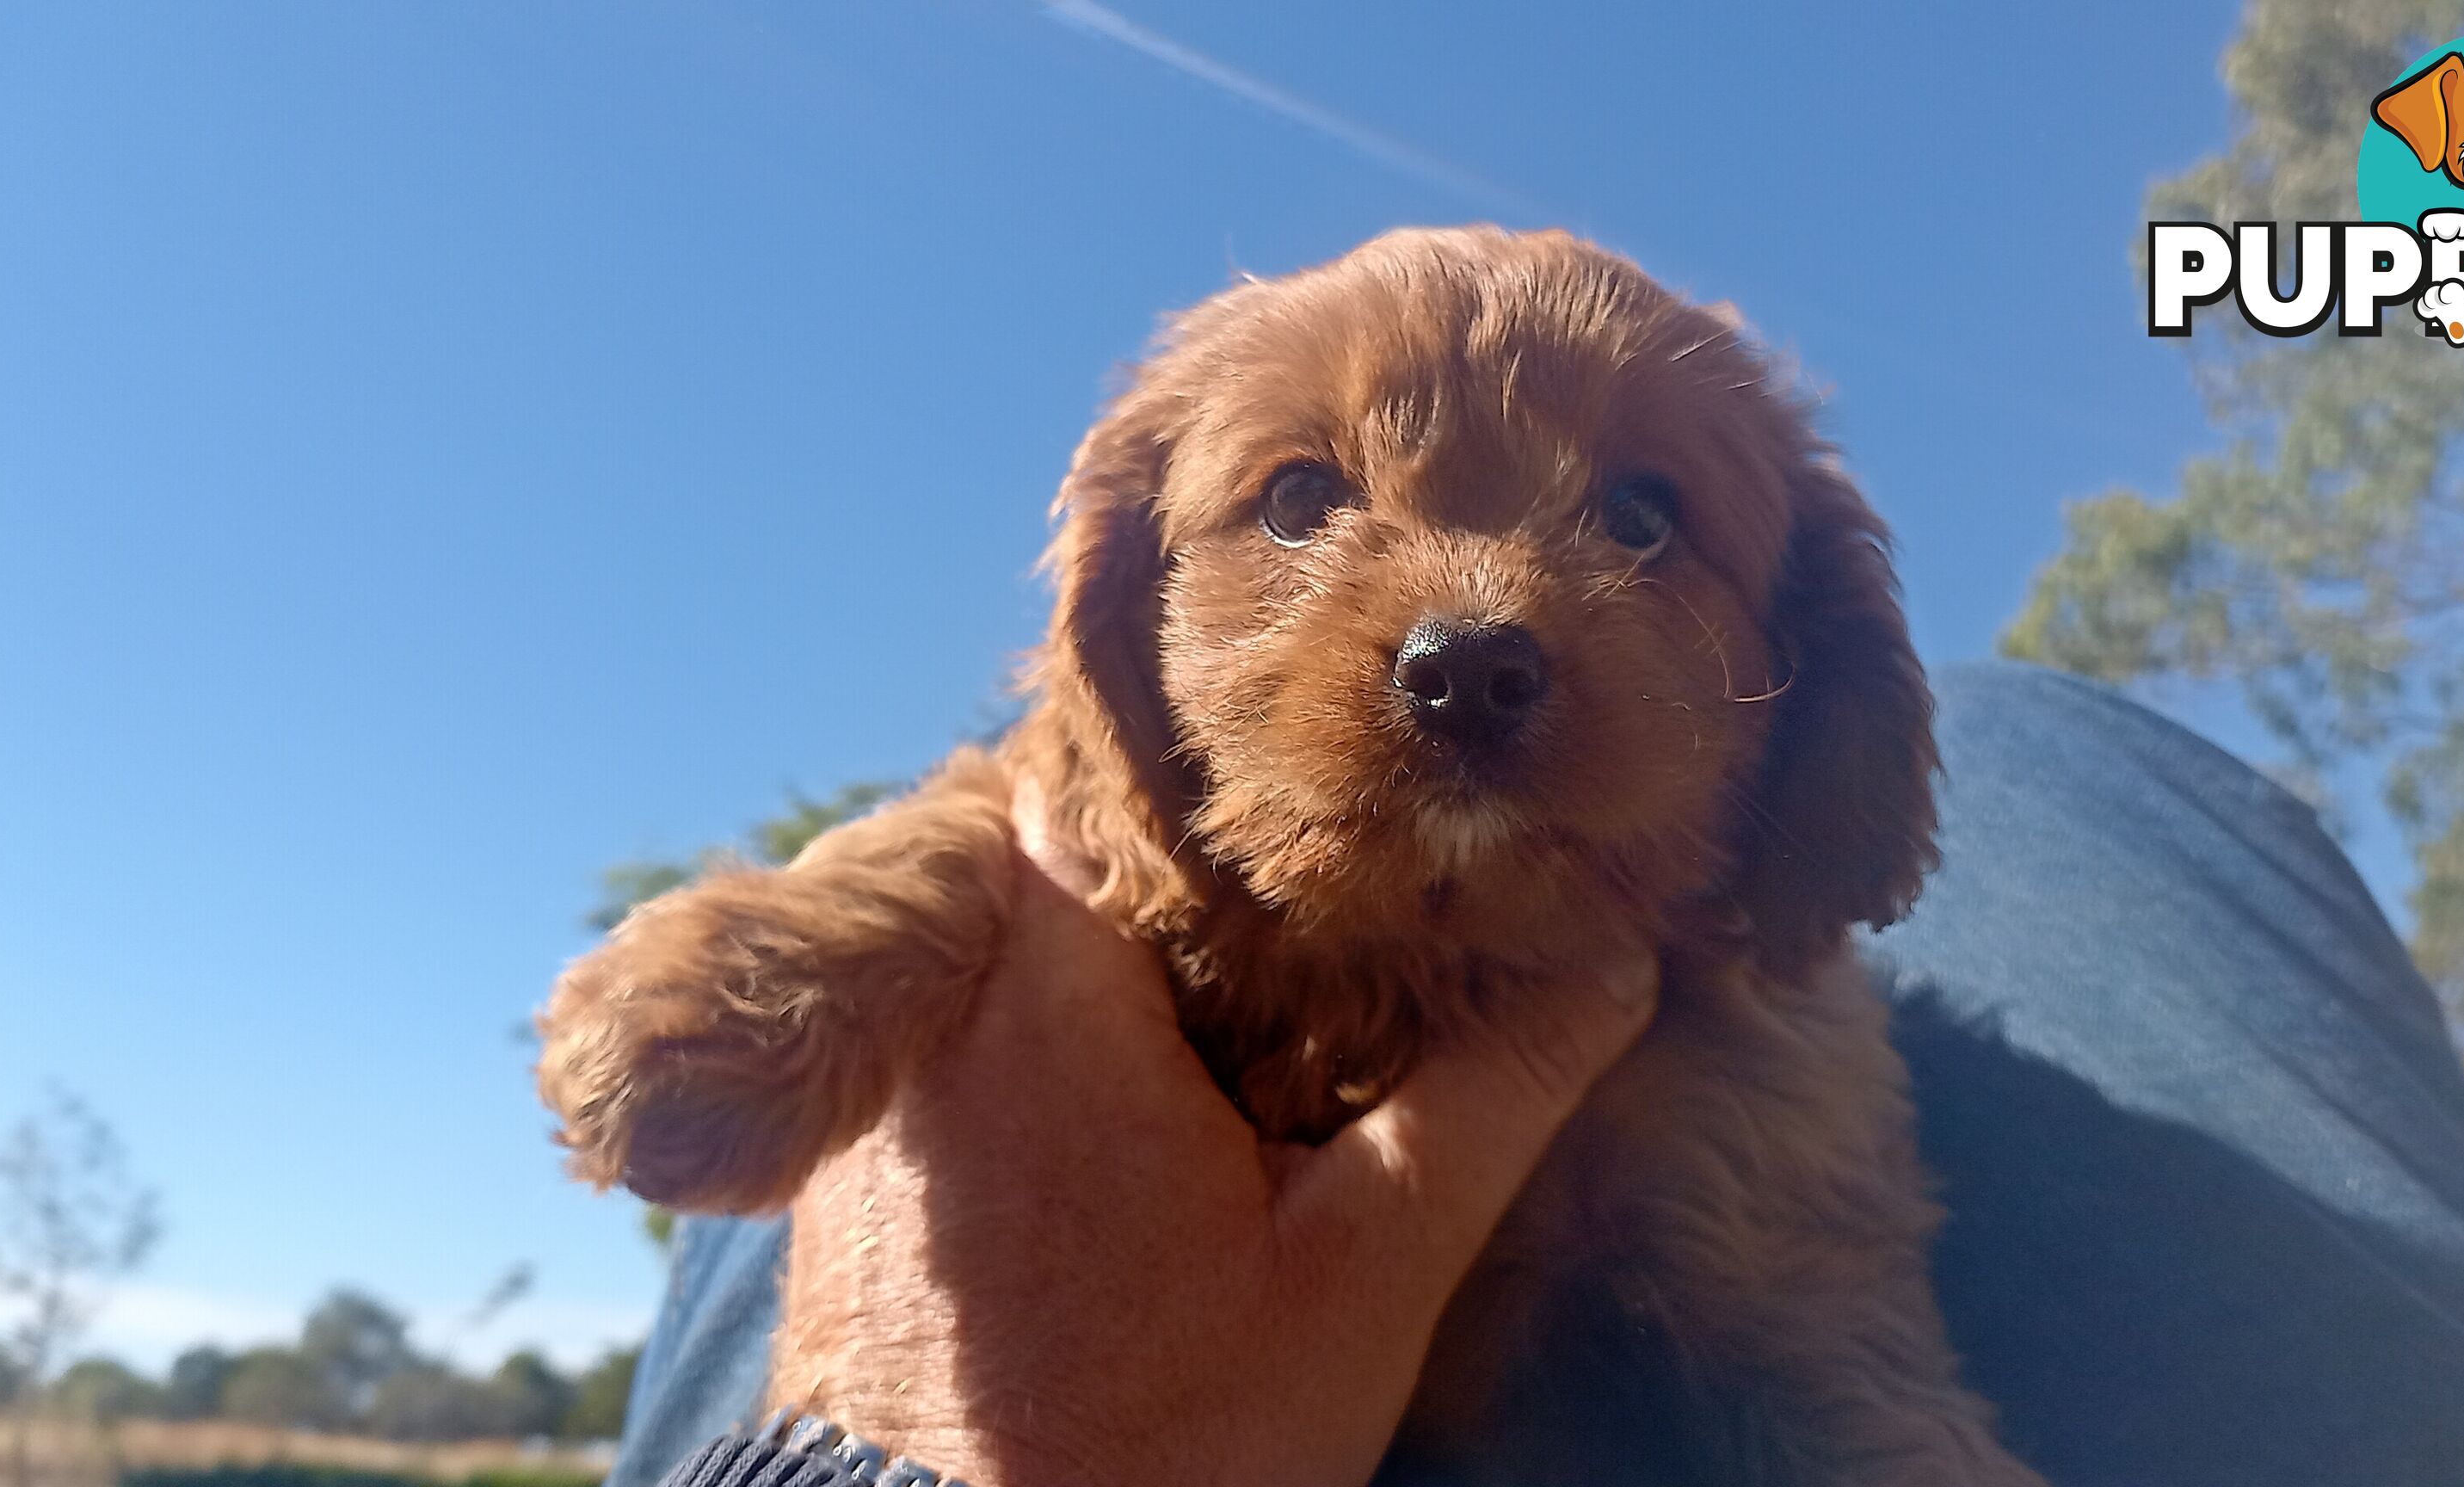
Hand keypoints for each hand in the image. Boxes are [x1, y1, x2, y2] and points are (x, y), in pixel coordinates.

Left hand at [762, 791, 1659, 1486]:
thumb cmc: (1154, 1451)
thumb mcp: (1362, 1277)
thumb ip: (1485, 1100)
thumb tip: (1613, 966)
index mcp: (1043, 997)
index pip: (1087, 760)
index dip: (1199, 754)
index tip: (1303, 780)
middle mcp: (929, 1012)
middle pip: (1033, 834)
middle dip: (1154, 849)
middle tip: (1280, 892)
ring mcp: (876, 1091)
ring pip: (981, 933)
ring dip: (1088, 940)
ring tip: (1221, 990)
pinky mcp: (851, 1168)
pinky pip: (936, 1027)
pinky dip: (1021, 1030)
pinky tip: (1124, 1098)